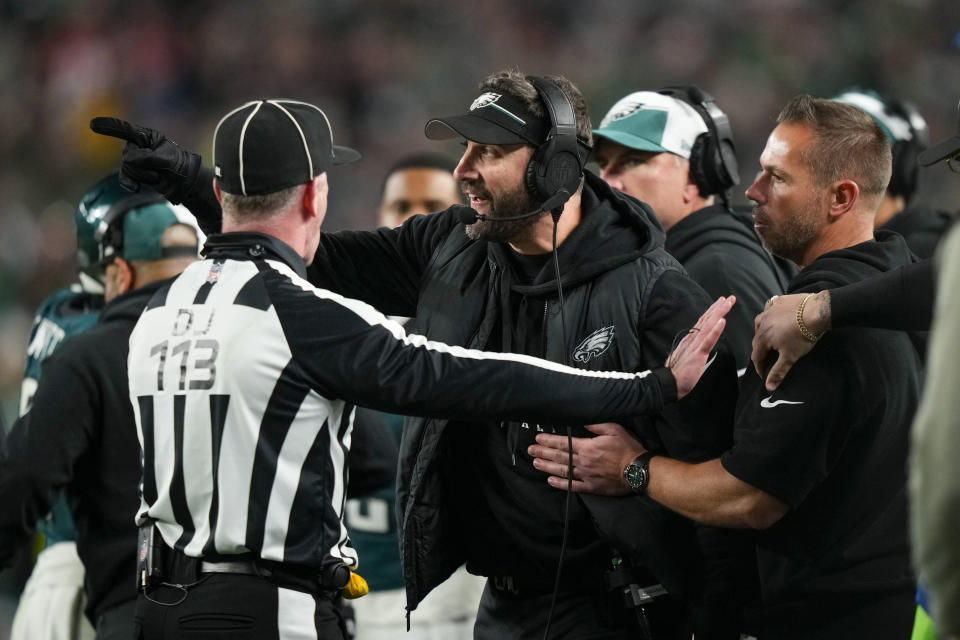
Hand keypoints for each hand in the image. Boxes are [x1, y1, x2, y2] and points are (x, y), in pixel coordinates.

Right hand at [90, 117, 201, 203]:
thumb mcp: (167, 159)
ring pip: (127, 169)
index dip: (109, 127)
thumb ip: (148, 157)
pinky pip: (124, 179)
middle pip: (128, 157)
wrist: (184, 183)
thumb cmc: (178, 166)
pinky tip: (136, 189)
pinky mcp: (133, 174)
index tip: (93, 125)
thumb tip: (127, 160)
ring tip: (157, 176)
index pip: (125, 130)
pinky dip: (129, 184)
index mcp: (146, 136)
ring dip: (143, 176)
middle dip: (144, 167)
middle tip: (160, 170)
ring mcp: (134, 160)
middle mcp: (137, 146)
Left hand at [528, 422, 645, 494]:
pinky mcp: (591, 487)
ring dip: (547, 467)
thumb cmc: (628, 449)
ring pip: (562, 471)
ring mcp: (586, 475)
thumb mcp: (614, 429)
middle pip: (558, 457)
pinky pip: (572, 486)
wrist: (638, 471)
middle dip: (542, 453)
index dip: (549, 440)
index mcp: (587, 447)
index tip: (538, 438)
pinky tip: (550, 481)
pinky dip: (560, 484)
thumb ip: (596, 425)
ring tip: (535, 463)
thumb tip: (583, 421)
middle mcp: (583, 462)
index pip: (563, 443)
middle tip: (530, 450)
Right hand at [667, 295, 734, 398]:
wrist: (669, 383)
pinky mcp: (698, 353)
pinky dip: (715, 330)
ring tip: (727, 303)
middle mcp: (692, 339)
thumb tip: (700, 348)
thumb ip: (694, 350)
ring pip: (709, 325)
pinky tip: (722, 321)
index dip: (712, 311)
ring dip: (719, 313)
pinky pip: (708, 339)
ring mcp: (695, 345)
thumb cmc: (678, 374)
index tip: (720, 302)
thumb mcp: (688, 358)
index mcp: (690, 340)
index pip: (703, 322)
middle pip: (707, 320)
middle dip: (719, 308)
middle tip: (729, 298)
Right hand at [751, 291, 829, 391]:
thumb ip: (778, 372)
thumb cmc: (802, 335)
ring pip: (761, 325)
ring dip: (764, 333)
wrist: (816, 311)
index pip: (756, 357)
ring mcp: (768, 310)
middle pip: (757, 341)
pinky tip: (777, 319)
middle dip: (762, 351)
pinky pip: (769, 310)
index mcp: (762, 338)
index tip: (764, 374)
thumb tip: (769, 387)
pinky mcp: (777, 301)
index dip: (760, 367)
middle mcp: (760, 323)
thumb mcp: (790, 357)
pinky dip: (771, 317)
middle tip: (770, 359)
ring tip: (773, 339)